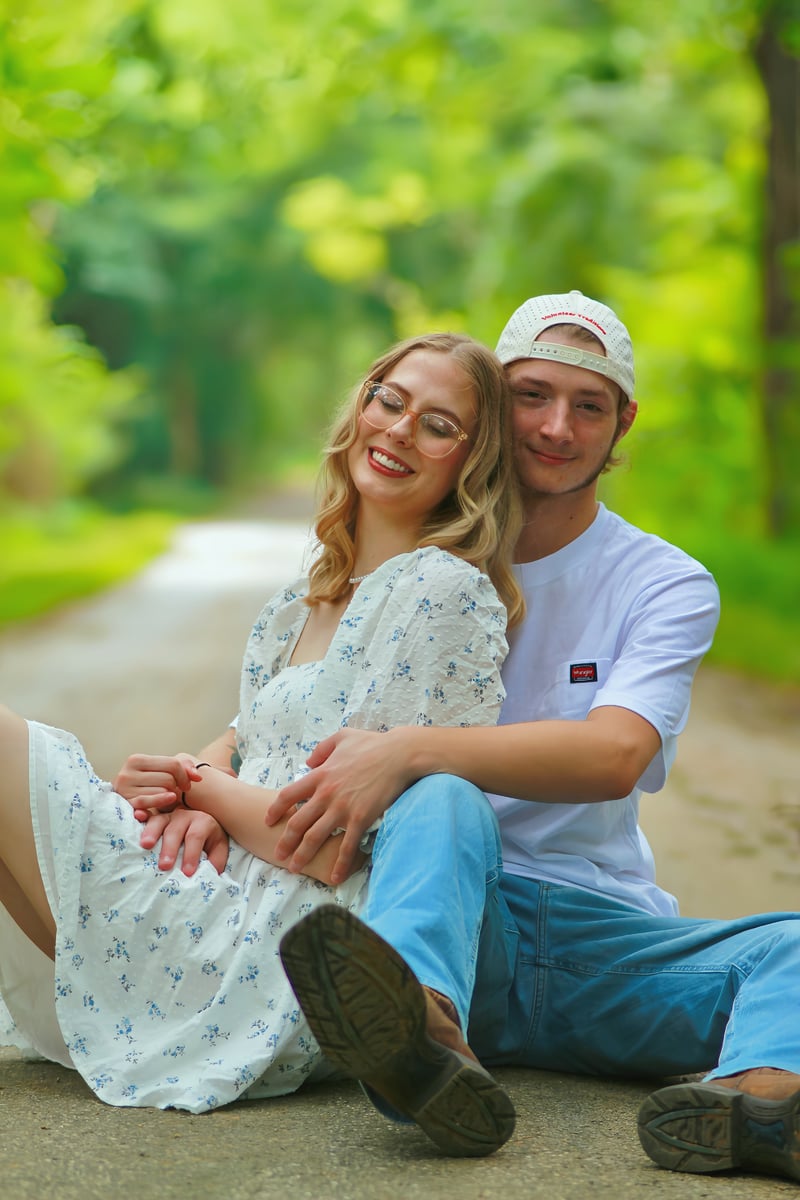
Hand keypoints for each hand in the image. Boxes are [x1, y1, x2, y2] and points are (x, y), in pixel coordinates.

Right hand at [113, 752, 203, 812]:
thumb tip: (197, 777)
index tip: (187, 785)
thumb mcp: (162, 771)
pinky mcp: (127, 804)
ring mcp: (125, 789)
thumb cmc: (147, 785)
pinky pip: (149, 802)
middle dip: (177, 787)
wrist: (122, 803)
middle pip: (169, 778)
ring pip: (162, 790)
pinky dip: (162, 801)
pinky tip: (169, 800)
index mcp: (136, 759)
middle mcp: (127, 772)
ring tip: (166, 797)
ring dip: (169, 796)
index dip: (185, 775)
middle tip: (176, 792)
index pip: (172, 764)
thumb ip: (183, 767)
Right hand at [137, 807, 229, 875]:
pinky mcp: (156, 817)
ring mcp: (169, 815)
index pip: (195, 837)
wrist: (203, 825)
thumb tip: (209, 876)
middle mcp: (185, 816)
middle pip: (175, 830)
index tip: (187, 873)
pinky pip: (147, 815)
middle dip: (170, 849)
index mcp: (202, 822)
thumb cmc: (209, 842)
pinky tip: (136, 817)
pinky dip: (141, 815)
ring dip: (151, 832)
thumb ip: (215, 861)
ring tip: (145, 846)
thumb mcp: (218, 850)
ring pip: (159, 821)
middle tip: (164, 866)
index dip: (191, 854)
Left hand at [264, 728, 414, 883]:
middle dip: (285, 842)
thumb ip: (322, 749)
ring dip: (302, 855)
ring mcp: (342, 808)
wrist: (398, 754)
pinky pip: (346, 846)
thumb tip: (309, 762)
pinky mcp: (361, 819)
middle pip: (297, 822)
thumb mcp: (341, 737)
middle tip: (278, 855)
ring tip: (294, 868)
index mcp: (320, 776)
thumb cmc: (372, 744)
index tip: (268, 821)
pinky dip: (339, 864)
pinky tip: (334, 877)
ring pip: (315, 837)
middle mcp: (326, 794)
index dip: (275, 810)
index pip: (288, 795)